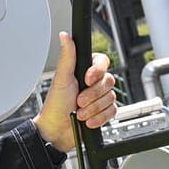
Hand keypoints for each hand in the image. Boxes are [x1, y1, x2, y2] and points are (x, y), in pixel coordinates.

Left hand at [36, 31, 117, 152]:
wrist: (56, 131)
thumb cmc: (55, 105)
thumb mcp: (61, 79)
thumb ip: (67, 57)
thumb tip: (65, 36)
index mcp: (84, 71)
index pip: (102, 62)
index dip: (97, 71)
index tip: (87, 79)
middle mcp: (93, 83)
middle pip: (109, 81)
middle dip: (93, 95)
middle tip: (79, 101)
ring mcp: (99, 98)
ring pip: (111, 98)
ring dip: (94, 108)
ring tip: (80, 113)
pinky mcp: (104, 112)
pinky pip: (113, 111)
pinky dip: (100, 117)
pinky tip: (88, 121)